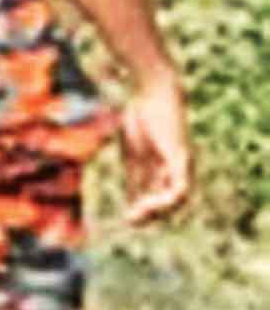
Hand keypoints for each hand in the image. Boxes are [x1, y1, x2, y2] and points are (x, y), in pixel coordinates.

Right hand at [112, 70, 195, 226]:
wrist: (151, 90)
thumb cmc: (141, 114)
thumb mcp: (134, 151)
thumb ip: (134, 174)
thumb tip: (128, 197)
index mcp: (165, 167)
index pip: (160, 196)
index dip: (146, 210)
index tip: (128, 218)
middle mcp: (177, 168)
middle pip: (170, 200)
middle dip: (151, 214)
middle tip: (131, 219)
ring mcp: (182, 163)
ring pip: (178, 198)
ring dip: (158, 210)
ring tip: (140, 213)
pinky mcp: (181, 157)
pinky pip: (180, 187)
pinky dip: (166, 200)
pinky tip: (150, 204)